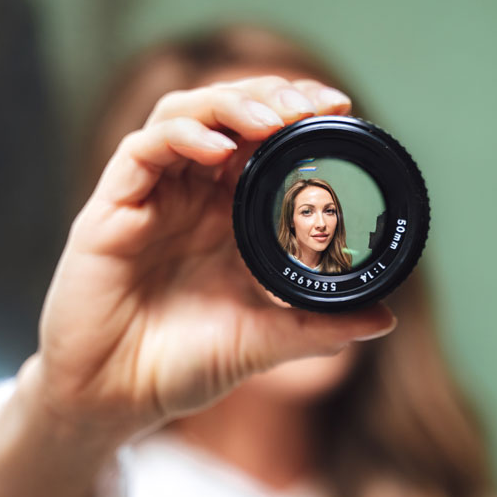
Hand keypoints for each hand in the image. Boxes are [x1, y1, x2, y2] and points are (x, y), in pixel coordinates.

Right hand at [34, 76, 395, 438]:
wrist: (114, 401)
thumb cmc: (181, 366)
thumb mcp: (262, 343)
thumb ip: (318, 328)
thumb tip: (385, 320)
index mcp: (225, 213)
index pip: (261, 138)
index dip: (297, 114)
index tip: (341, 109)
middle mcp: (189, 194)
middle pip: (227, 111)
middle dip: (271, 95)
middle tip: (314, 104)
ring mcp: (150, 197)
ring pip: (184, 114)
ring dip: (230, 104)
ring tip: (274, 119)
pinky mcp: (111, 209)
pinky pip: (143, 151)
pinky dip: (181, 137)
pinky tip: (217, 148)